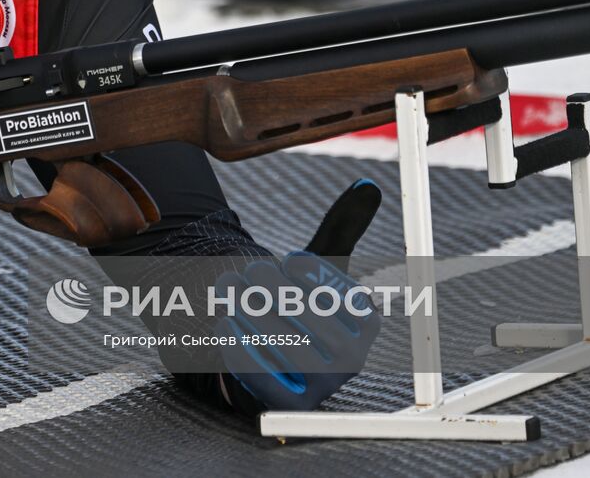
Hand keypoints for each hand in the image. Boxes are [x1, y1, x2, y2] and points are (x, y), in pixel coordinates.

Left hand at [215, 179, 381, 412]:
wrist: (274, 355)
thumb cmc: (301, 304)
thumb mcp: (321, 267)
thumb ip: (342, 228)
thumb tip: (366, 185)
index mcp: (366, 322)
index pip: (344, 297)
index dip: (313, 275)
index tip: (289, 260)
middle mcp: (351, 359)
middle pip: (312, 321)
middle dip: (275, 289)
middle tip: (248, 271)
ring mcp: (321, 386)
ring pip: (286, 345)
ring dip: (252, 310)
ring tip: (229, 287)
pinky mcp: (287, 404)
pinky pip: (265, 378)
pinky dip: (240, 347)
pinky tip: (223, 321)